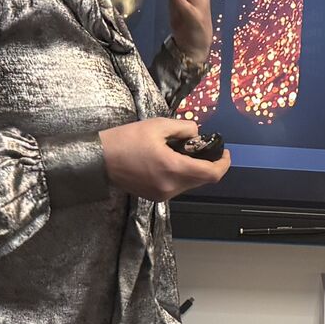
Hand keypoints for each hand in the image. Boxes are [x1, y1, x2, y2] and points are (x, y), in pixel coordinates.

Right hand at [98, 118, 230, 200]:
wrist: (99, 159)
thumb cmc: (126, 140)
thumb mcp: (158, 125)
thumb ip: (184, 129)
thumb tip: (197, 134)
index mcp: (173, 169)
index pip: (211, 174)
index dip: (223, 164)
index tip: (225, 153)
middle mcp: (170, 187)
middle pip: (202, 180)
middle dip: (208, 165)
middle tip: (203, 148)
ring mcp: (162, 195)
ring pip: (190, 185)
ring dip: (194, 170)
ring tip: (184, 153)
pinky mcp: (155, 197)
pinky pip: (178, 187)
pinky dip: (182, 176)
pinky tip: (172, 162)